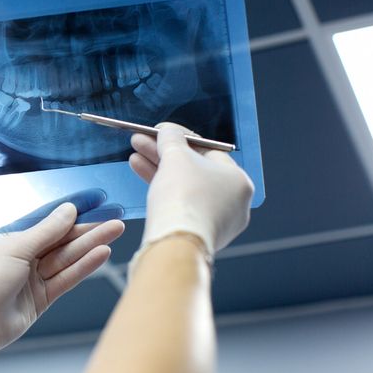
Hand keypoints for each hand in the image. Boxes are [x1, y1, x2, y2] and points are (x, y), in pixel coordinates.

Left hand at [0, 190, 124, 372]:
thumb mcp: (16, 247)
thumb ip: (47, 230)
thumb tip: (68, 210)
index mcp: (10, 238)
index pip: (47, 220)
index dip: (72, 211)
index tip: (96, 201)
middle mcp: (23, 257)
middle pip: (61, 239)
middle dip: (88, 228)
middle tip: (115, 217)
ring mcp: (33, 279)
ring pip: (67, 257)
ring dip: (91, 244)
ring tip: (116, 230)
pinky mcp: (41, 299)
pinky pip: (66, 278)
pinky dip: (84, 266)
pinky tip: (102, 253)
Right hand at [129, 123, 253, 255]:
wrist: (176, 241)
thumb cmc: (184, 195)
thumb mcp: (175, 156)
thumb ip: (171, 139)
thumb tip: (168, 130)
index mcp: (238, 179)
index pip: (207, 151)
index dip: (180, 139)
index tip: (159, 133)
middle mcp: (234, 201)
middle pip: (194, 170)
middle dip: (163, 155)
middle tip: (140, 143)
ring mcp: (218, 220)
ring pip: (185, 188)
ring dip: (159, 171)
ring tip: (134, 159)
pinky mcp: (200, 234)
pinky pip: (182, 206)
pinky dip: (164, 192)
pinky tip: (143, 178)